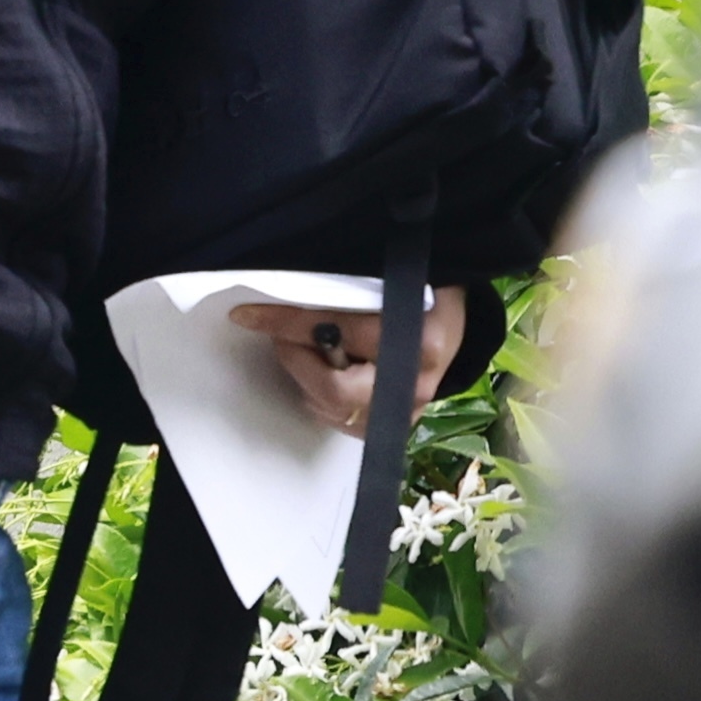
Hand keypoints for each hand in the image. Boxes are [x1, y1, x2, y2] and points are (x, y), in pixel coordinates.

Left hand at [226, 286, 481, 439]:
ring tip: (306, 352)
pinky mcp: (401, 422)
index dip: (288, 323)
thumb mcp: (391, 277)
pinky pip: (345, 424)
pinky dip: (321, 400)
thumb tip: (287, 287)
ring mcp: (410, 408)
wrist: (453, 317)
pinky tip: (323, 374)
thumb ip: (348, 287)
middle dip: (298, 361)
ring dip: (307, 380)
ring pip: (335, 411)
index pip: (338, 333)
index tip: (246, 315)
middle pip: (335, 391)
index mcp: (420, 339)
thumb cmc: (421, 289)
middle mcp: (417, 381)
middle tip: (284, 337)